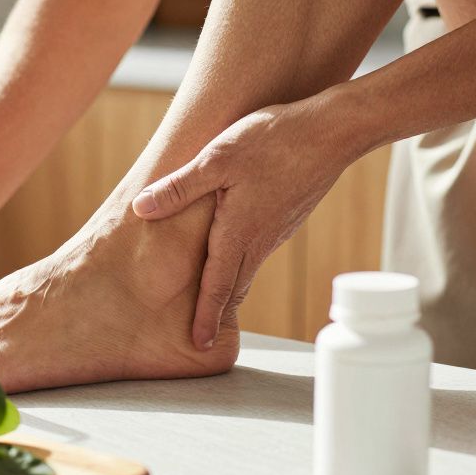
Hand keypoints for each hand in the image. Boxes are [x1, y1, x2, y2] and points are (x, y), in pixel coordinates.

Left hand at [130, 100, 359, 348]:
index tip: (200, 344)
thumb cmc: (273, 140)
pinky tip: (237, 255)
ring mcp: (277, 228)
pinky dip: (245, 264)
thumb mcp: (216, 158)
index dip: (206, 316)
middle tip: (204, 339)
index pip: (218, 286)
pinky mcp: (287, 215)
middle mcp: (260, 239)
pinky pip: (260, 249)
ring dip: (232, 289)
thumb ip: (179, 186)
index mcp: (239, 232)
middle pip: (235, 286)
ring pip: (248, 267)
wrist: (334, 130)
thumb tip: (141, 208)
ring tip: (216, 305)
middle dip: (218, 313)